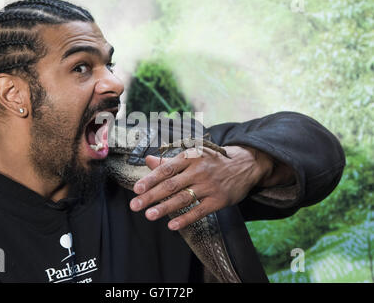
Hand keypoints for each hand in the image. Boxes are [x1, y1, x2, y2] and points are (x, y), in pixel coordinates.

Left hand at [129, 145, 274, 229]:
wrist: (245, 165)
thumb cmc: (212, 160)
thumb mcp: (193, 154)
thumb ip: (169, 160)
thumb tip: (148, 160)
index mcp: (190, 157)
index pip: (166, 169)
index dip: (150, 179)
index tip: (137, 189)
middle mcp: (198, 171)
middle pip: (171, 185)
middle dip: (151, 196)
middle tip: (135, 205)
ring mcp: (209, 186)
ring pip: (183, 199)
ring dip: (164, 208)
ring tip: (149, 215)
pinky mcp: (218, 200)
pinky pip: (199, 211)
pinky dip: (185, 219)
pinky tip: (171, 225)